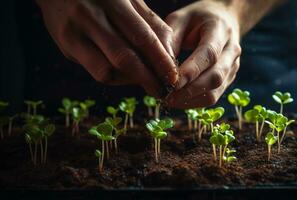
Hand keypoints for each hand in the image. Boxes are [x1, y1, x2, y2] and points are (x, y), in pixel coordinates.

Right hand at [36, 0, 177, 96]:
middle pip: (124, 58)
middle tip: (162, 91)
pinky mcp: (66, 46)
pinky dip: (114, 76)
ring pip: (106, 70)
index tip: (174, 78)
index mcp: (112, 1)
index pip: (142, 37)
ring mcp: (74, 33)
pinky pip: (95, 71)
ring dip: (130, 80)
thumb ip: (150, 22)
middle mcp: (90, 17)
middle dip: (147, 79)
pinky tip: (125, 73)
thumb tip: (170, 54)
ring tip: (144, 80)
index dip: (160, 61)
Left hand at [165, 0, 241, 107]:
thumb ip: (170, 39)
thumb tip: (161, 67)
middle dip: (189, 91)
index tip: (171, 83)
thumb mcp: (180, 19)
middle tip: (166, 96)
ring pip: (215, 92)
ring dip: (191, 100)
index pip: (209, 54)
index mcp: (220, 30)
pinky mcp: (229, 79)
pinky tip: (179, 100)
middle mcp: (231, 50)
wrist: (223, 19)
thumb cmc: (197, 18)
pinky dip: (195, 102)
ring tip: (169, 100)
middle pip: (215, 77)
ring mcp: (233, 67)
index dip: (191, 71)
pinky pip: (213, 96)